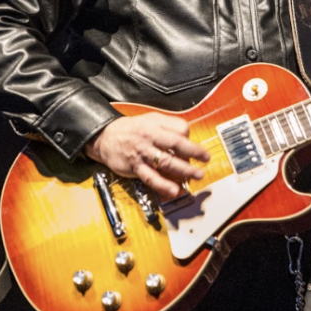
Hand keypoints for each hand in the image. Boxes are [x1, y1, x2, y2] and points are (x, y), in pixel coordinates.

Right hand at [84, 112, 210, 199]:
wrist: (105, 137)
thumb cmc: (132, 129)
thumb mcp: (151, 119)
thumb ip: (169, 126)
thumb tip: (187, 138)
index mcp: (156, 124)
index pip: (180, 129)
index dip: (190, 137)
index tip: (196, 148)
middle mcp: (150, 138)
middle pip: (176, 144)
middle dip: (194, 152)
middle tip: (206, 160)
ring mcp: (143, 153)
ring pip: (166, 162)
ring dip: (183, 170)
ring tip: (196, 176)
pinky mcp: (136, 167)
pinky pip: (151, 177)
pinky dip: (164, 185)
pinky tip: (174, 190)